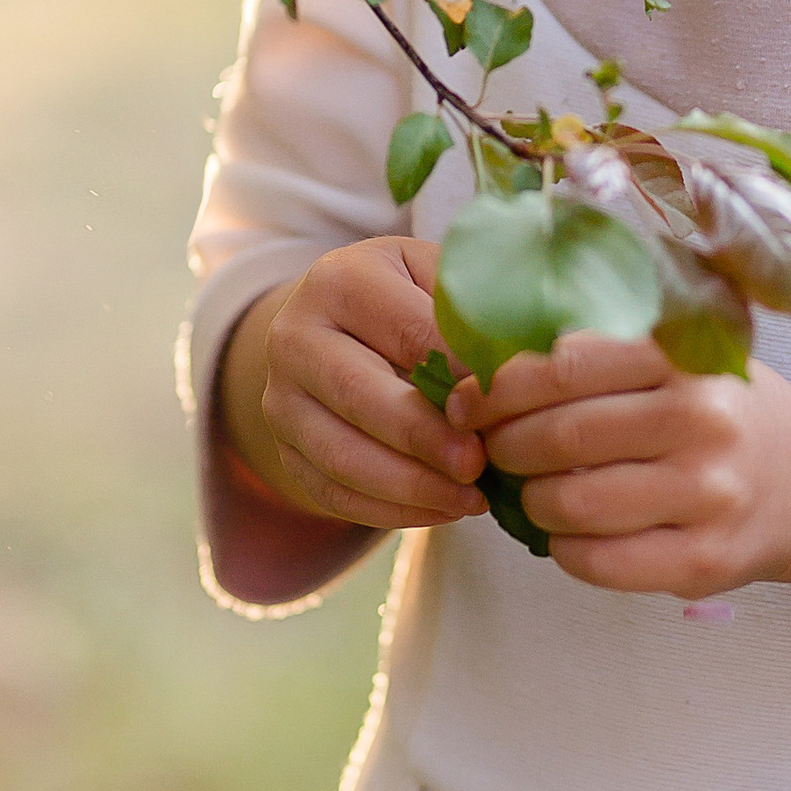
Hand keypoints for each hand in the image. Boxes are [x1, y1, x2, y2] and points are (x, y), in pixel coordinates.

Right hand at [219, 237, 486, 531]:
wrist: (340, 324)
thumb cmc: (409, 297)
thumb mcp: (436, 279)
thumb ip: (468, 316)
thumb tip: (510, 373)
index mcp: (339, 280)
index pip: (406, 332)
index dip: (458, 373)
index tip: (505, 405)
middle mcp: (294, 337)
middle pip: (360, 396)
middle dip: (425, 438)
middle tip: (478, 465)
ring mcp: (279, 398)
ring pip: (341, 456)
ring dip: (411, 487)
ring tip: (469, 499)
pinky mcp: (283, 449)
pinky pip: (332, 492)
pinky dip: (390, 511)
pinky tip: (440, 509)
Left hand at [464, 335, 790, 603]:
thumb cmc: (723, 412)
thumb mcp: (682, 359)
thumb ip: (601, 354)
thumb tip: (481, 373)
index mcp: (686, 358)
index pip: (562, 366)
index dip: (498, 389)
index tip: (470, 404)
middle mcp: (703, 421)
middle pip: (560, 437)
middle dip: (505, 447)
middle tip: (493, 451)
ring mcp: (708, 495)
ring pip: (572, 504)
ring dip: (531, 501)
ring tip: (534, 492)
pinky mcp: (704, 561)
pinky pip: (597, 563)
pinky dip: (563, 550)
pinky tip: (569, 534)